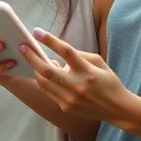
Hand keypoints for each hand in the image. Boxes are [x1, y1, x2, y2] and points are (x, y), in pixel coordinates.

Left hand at [21, 28, 137, 123]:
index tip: (36, 31)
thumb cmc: (108, 81)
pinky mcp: (66, 107)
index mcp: (87, 71)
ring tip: (33, 59)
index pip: (65, 52)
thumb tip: (56, 51)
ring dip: (35, 69)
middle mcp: (78, 86)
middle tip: (23, 47)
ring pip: (43, 82)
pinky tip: (43, 74)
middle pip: (47, 70)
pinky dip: (43, 81)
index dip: (50, 40)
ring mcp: (70, 99)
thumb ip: (78, 55)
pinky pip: (48, 92)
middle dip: (32, 57)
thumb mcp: (99, 62)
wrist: (117, 109)